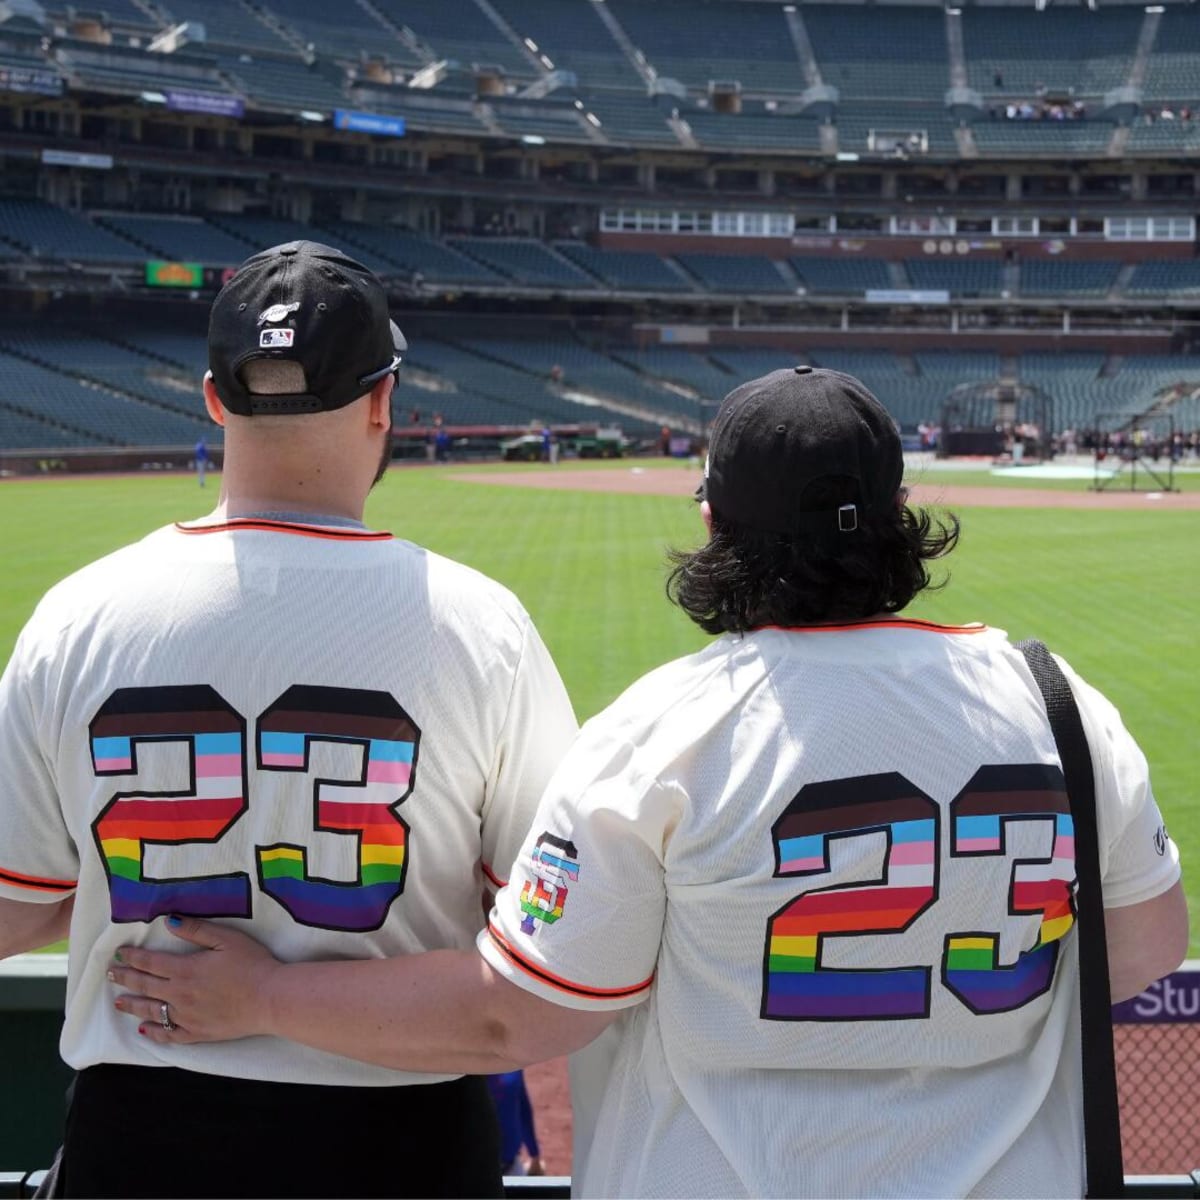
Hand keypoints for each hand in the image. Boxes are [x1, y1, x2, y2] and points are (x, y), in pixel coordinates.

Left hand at [107, 916, 280, 1044]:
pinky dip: (153, 1032)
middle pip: (145, 985)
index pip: (150, 962)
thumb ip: (196, 930)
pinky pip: (168, 1035)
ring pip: (151, 1011)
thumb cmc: (252, 964)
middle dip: (125, 978)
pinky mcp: (196, 1033)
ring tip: (118, 1001)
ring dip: (132, 1005)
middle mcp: (179, 995)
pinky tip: (144, 1030)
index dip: (132, 957)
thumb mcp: (227, 939)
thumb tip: (169, 921)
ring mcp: (186, 1016)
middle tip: (110, 974)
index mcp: (185, 969)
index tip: (118, 953)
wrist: (269, 998)